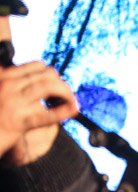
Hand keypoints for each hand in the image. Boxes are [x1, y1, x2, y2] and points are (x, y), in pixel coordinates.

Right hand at [0, 17, 79, 162]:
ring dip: (66, 94)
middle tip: (68, 96)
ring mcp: (14, 103)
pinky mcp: (19, 122)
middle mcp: (8, 85)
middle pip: (46, 77)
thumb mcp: (0, 90)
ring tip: (71, 102)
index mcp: (4, 76)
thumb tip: (39, 74)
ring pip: (48, 88)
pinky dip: (63, 111)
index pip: (38, 67)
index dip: (53, 75)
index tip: (57, 84)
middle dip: (63, 85)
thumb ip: (13, 81)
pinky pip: (46, 115)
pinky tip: (74, 109)